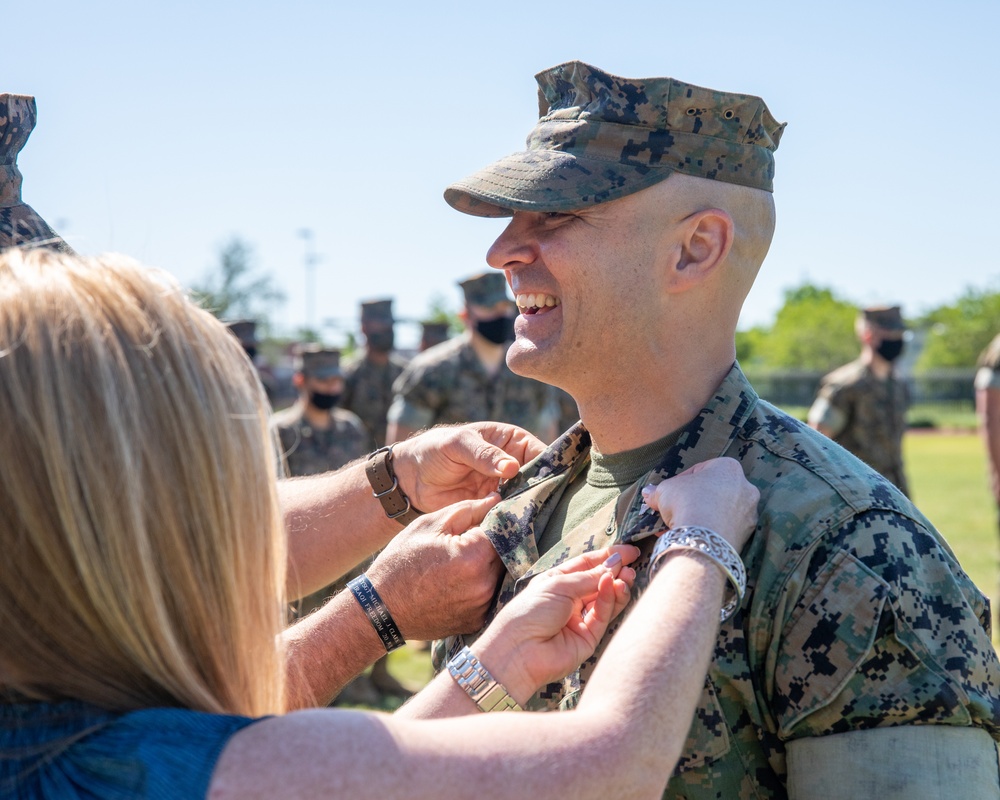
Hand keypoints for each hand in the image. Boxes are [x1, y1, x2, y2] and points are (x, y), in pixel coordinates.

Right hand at [367, 494, 503, 639]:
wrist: (381, 609)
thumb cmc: (401, 562)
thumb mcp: (429, 525)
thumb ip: (467, 510)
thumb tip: (496, 500)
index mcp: (473, 556)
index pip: (501, 528)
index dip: (493, 520)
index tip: (483, 518)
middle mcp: (484, 584)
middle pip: (504, 552)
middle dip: (492, 542)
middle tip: (469, 540)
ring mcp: (482, 605)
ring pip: (499, 574)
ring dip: (489, 564)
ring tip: (461, 562)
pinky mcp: (478, 620)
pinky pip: (490, 594)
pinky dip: (481, 584)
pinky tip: (460, 581)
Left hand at [392, 422, 545, 511]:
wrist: (411, 478)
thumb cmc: (435, 450)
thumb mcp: (458, 445)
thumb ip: (483, 454)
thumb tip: (512, 467)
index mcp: (511, 441)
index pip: (540, 452)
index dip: (550, 467)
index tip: (556, 483)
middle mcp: (513, 465)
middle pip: (538, 480)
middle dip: (543, 492)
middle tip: (549, 508)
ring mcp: (505, 489)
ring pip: (527, 500)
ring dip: (530, 510)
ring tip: (535, 521)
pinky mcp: (494, 509)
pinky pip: (510, 515)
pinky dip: (514, 522)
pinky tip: (519, 530)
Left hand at [475, 546, 638, 702]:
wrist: (518, 651)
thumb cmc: (528, 612)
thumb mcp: (558, 585)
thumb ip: (588, 577)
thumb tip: (614, 564)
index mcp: (558, 582)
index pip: (588, 565)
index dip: (607, 557)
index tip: (629, 551)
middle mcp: (570, 600)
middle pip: (599, 582)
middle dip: (616, 572)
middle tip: (632, 563)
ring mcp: (580, 620)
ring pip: (606, 600)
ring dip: (618, 586)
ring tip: (628, 576)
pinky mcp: (588, 638)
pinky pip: (603, 616)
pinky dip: (610, 600)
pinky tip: (613, 586)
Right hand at [641, 457, 758, 551]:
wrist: (704, 538)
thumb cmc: (687, 503)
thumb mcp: (665, 490)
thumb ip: (658, 490)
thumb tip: (648, 493)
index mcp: (729, 467)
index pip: (700, 471)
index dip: (679, 482)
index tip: (667, 494)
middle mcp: (746, 487)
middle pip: (713, 491)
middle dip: (693, 500)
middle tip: (675, 510)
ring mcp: (749, 513)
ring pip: (720, 512)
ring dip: (700, 516)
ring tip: (679, 526)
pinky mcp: (747, 534)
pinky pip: (724, 529)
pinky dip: (709, 531)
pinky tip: (690, 537)